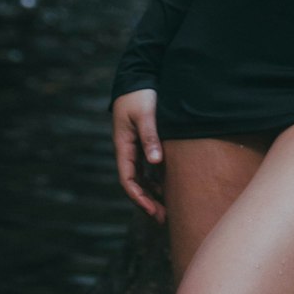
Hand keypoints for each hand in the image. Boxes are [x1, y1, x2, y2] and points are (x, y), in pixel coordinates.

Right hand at [112, 88, 165, 223]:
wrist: (139, 75)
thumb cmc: (140, 94)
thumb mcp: (145, 114)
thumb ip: (150, 136)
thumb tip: (156, 162)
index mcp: (123, 146)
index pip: (128, 180)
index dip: (139, 198)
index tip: (153, 211)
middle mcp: (128, 150)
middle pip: (136, 183)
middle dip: (148, 202)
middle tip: (164, 218)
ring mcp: (136, 146)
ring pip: (143, 176)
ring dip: (153, 192)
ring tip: (169, 208)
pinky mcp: (146, 141)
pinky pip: (150, 166)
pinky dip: (157, 178)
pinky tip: (170, 186)